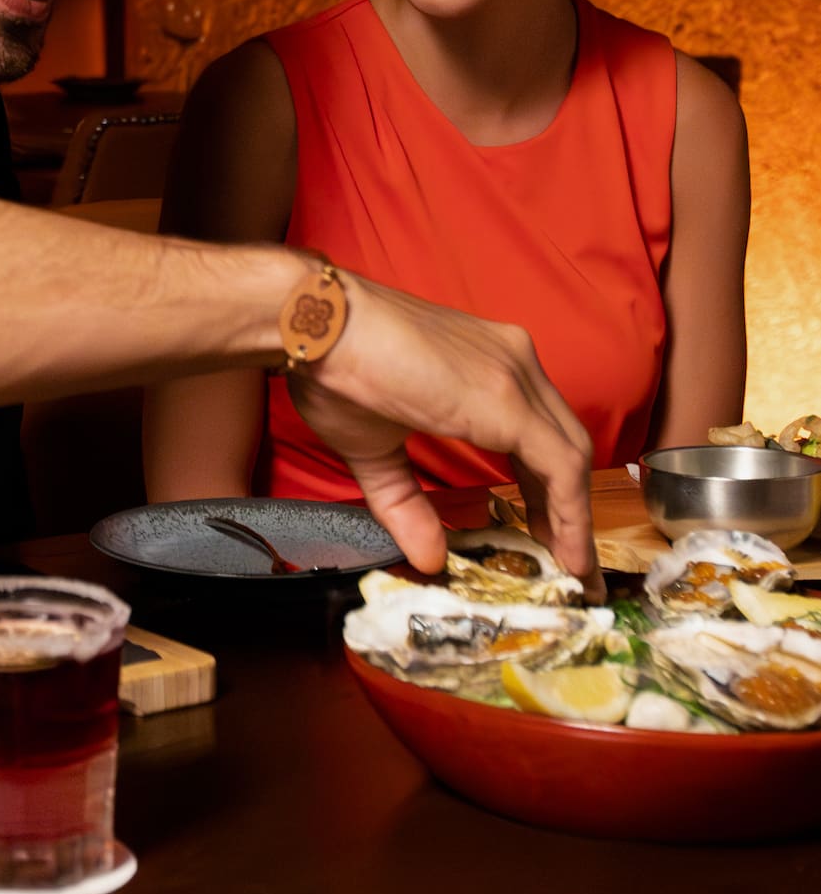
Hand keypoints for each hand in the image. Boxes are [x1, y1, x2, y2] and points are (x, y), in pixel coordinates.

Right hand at [288, 267, 600, 593]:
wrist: (317, 325)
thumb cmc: (335, 367)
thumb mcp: (375, 447)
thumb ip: (408, 502)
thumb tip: (428, 558)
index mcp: (486, 362)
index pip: (537, 432)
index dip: (547, 490)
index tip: (545, 534)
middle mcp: (512, 360)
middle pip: (563, 443)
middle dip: (568, 508)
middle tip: (564, 560)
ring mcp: (514, 374)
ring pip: (571, 454)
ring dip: (575, 517)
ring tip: (572, 568)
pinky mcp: (508, 399)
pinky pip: (561, 465)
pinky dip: (570, 513)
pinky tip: (566, 550)